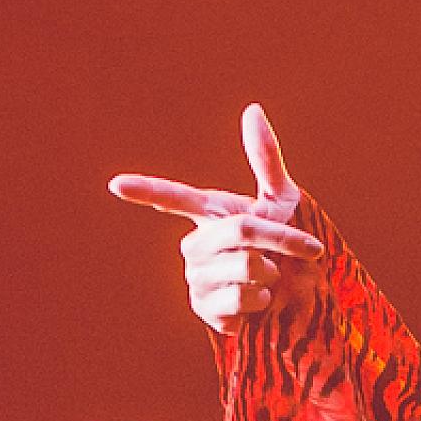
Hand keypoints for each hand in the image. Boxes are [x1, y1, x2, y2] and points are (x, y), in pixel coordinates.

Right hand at [109, 103, 324, 334]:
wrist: (305, 301)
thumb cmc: (291, 249)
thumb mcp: (284, 200)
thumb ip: (265, 159)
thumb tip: (251, 109)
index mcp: (210, 215)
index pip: (174, 197)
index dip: (146, 190)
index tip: (115, 185)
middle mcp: (196, 245)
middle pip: (238, 231)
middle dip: (279, 239)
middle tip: (305, 249)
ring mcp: (197, 280)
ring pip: (243, 266)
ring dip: (272, 272)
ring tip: (270, 280)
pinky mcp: (206, 311)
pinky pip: (238, 298)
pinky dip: (261, 300)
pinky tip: (259, 303)